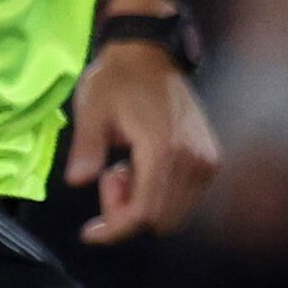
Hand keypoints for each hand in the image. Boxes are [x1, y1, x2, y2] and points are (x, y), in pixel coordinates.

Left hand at [64, 35, 216, 245]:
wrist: (150, 54)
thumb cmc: (116, 80)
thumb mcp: (91, 111)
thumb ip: (86, 149)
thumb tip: (77, 182)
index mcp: (164, 150)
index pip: (145, 213)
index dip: (115, 230)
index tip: (89, 233)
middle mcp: (194, 160)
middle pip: (160, 221)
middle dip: (127, 213)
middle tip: (108, 176)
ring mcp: (206, 160)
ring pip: (173, 213)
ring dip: (142, 203)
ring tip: (124, 166)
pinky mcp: (210, 159)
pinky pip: (183, 198)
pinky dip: (158, 194)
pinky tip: (140, 166)